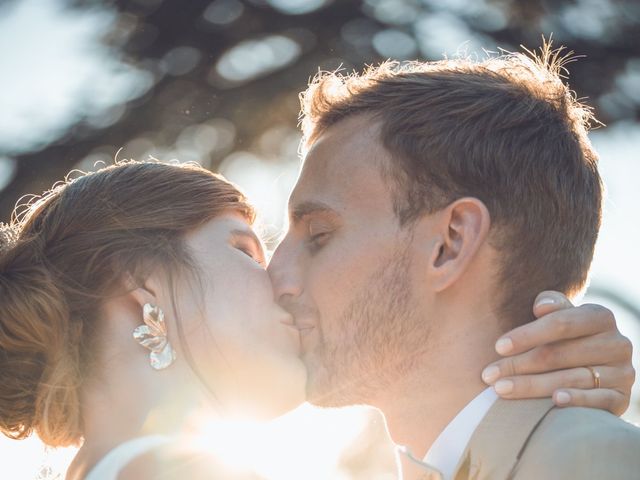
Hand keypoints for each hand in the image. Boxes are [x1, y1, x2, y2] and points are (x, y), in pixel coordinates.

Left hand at [481, 291, 634, 415]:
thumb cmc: (565, 339)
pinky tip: (554, 402)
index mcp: (599, 317)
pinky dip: (577, 400)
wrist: (594, 369)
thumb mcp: (560, 318)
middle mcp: (617, 343)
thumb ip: (552, 307)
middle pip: (559, 354)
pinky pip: (599, 400)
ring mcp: (623, 372)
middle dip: (518, 365)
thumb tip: (541, 307)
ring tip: (501, 389)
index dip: (527, 335)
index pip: (560, 323)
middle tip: (489, 375)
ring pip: (571, 378)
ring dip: (532, 386)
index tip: (498, 347)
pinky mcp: (623, 398)